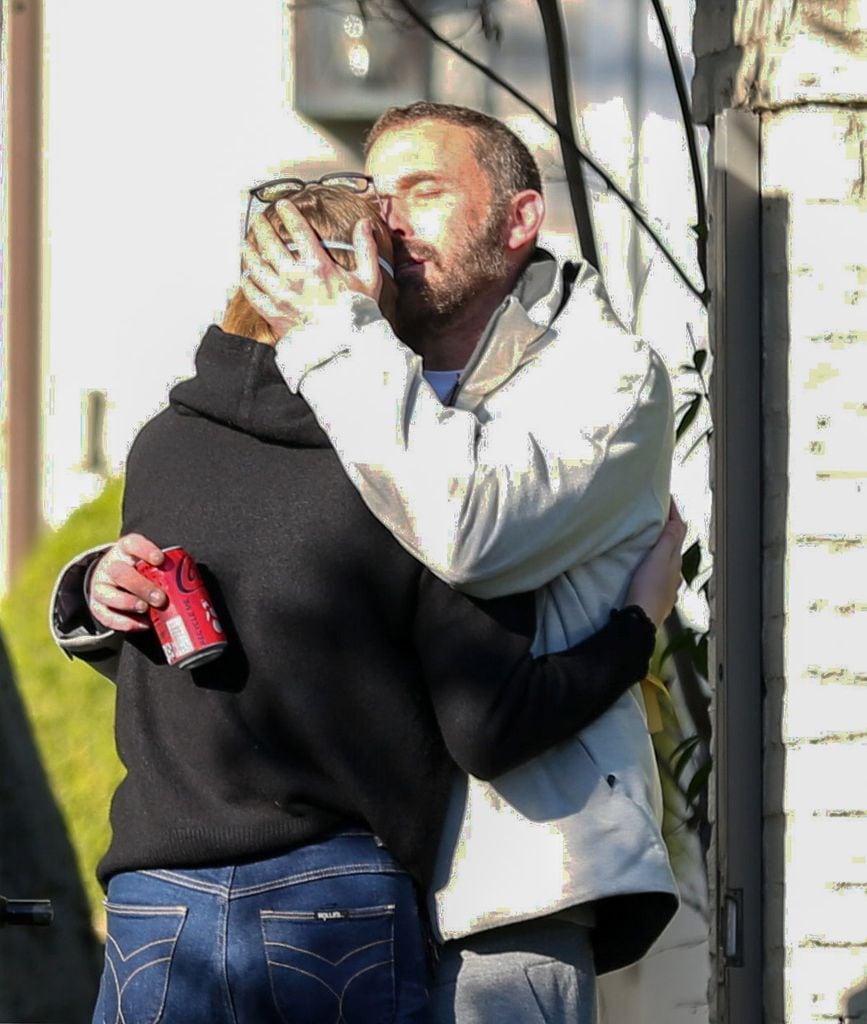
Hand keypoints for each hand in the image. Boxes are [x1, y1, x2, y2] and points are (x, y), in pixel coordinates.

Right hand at [88, 534, 166, 632]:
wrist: (112, 581)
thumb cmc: (141, 571)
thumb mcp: (149, 563)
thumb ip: (166, 569)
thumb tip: (194, 585)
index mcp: (124, 551)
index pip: (131, 544)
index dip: (145, 550)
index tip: (160, 560)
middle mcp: (110, 566)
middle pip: (121, 573)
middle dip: (141, 587)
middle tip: (160, 599)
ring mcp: (100, 587)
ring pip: (108, 594)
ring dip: (128, 603)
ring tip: (146, 610)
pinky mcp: (96, 606)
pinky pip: (107, 616)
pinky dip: (125, 623)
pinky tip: (142, 625)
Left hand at [239, 201, 382, 339]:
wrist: (345, 349)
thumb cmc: (358, 315)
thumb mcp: (369, 280)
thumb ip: (366, 249)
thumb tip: (364, 224)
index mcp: (318, 266)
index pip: (298, 230)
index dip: (289, 213)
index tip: (282, 205)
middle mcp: (296, 278)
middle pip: (271, 244)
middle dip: (262, 227)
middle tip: (258, 219)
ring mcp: (282, 296)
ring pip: (256, 266)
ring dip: (249, 252)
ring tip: (245, 243)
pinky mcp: (274, 313)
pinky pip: (253, 294)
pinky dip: (248, 283)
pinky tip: (246, 276)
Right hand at [624, 500, 687, 626]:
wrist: (639, 621)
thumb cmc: (648, 588)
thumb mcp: (657, 560)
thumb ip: (667, 540)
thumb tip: (678, 520)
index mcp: (675, 561)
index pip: (678, 531)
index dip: (674, 514)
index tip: (667, 497)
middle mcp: (675, 573)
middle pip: (674, 546)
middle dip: (668, 530)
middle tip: (655, 515)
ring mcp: (667, 588)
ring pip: (667, 562)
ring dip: (661, 548)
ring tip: (648, 540)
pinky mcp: (657, 598)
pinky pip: (659, 575)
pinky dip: (655, 564)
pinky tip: (646, 569)